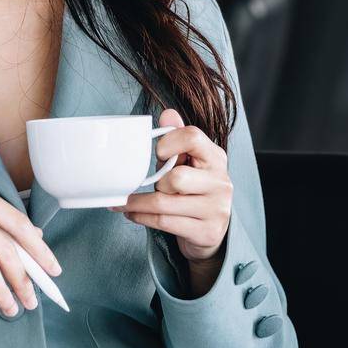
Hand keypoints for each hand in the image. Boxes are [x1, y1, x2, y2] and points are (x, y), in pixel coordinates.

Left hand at [113, 109, 231, 267]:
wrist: (212, 231)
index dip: (169, 142)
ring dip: (139, 203)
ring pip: (165, 203)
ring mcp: (216, 209)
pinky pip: (164, 222)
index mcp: (216, 158)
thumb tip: (167, 114)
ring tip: (126, 202)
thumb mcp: (188, 161)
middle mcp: (221, 182)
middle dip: (158, 183)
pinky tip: (133, 214)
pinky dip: (141, 217)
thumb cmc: (194, 190)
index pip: (192, 137)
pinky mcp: (206, 232)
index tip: (158, 152)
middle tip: (154, 185)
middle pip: (177, 177)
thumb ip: (178, 137)